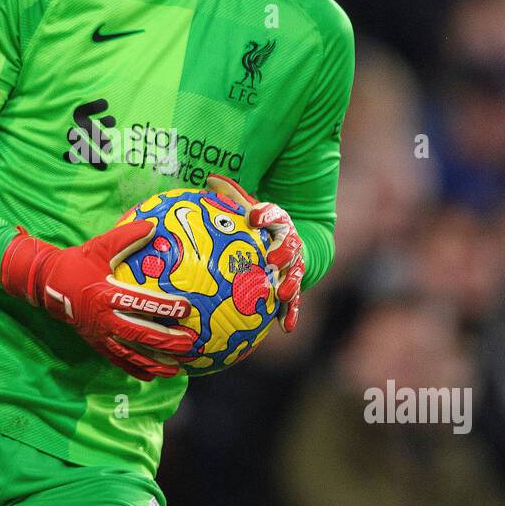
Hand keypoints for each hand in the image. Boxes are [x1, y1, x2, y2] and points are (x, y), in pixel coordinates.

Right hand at [0, 220, 195, 379]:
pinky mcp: (95, 344)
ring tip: (177, 368)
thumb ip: (126, 237)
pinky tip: (151, 376)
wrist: (46, 285)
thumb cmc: (76, 263)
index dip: (164, 307)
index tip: (186, 307)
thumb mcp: (99, 247)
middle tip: (189, 343)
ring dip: (154, 362)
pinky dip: (134, 370)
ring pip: (130, 353)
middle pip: (139, 334)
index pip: (140, 303)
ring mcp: (99, 335)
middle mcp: (104, 319)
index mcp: (106, 294)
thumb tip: (153, 225)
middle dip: (166, 341)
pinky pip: (117, 360)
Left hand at [204, 174, 303, 332]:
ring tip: (282, 294)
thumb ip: (231, 196)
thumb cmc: (257, 225)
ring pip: (294, 275)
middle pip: (290, 247)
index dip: (267, 214)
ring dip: (290, 284)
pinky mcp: (293, 287)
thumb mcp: (246, 207)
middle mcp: (289, 244)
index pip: (274, 214)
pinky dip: (291, 314)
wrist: (286, 244)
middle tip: (272, 261)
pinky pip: (294, 302)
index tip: (255, 216)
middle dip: (283, 254)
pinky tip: (286, 328)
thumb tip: (210, 178)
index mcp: (277, 222)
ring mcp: (293, 266)